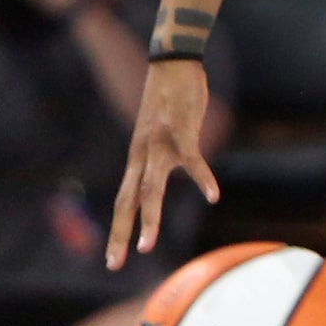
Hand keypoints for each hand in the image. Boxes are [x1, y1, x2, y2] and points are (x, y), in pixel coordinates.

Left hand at [106, 60, 219, 267]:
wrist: (171, 63)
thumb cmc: (168, 99)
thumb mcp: (155, 134)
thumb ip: (156, 159)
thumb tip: (159, 178)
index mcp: (137, 159)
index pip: (123, 201)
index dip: (116, 231)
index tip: (112, 260)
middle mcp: (143, 155)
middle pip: (129, 201)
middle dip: (121, 234)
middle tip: (115, 263)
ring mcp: (161, 145)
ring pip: (151, 188)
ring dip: (148, 218)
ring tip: (147, 245)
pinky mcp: (182, 132)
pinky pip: (193, 161)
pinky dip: (203, 178)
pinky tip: (213, 196)